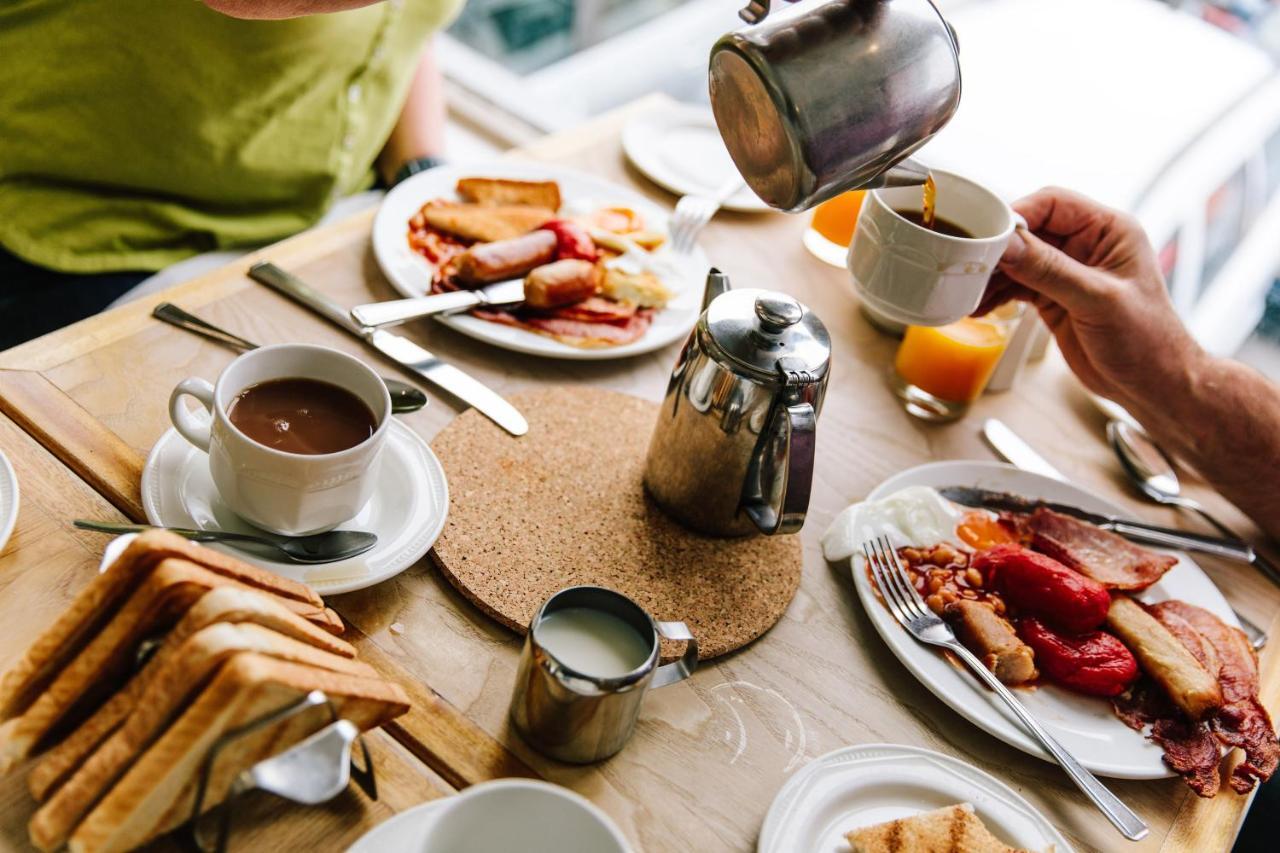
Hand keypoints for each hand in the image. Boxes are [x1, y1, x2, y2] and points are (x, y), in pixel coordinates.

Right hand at [975, 187, 1204, 409]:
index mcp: (1108, 230)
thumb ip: (1050, 270)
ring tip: (968, 292)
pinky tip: (979, 307)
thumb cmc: (1148, 340)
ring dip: (991, 276)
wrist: (1153, 385)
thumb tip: (1007, 244)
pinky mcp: (1054, 297)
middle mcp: (1087, 244)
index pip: (1052, 203)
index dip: (1016, 214)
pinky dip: (997, 294)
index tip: (987, 234)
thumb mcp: (1097, 300)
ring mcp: (1068, 272)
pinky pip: (1017, 286)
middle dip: (997, 249)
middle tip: (967, 264)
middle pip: (1029, 230)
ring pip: (1018, 260)